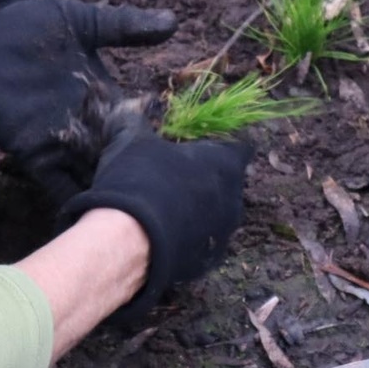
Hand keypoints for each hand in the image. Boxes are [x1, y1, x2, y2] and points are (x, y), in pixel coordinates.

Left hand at [0, 0, 175, 204]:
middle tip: (163, 201)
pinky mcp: (32, 152)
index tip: (178, 164)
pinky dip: (72, 201)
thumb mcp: (84, 23)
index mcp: (102, 96)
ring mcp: (59, 141)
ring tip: (136, 219)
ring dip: (109, 194)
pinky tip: (93, 222)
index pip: (133, 127)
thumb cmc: (29, 24)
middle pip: (115, 158)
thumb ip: (126, 27)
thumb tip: (173, 22)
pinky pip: (54, 184)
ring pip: (91, 176)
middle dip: (134, 177)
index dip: (151, 143)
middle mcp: (85, 124)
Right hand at [59, 113, 252, 322]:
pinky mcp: (207, 262)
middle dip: (208, 177)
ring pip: (217, 213)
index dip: (222, 142)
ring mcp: (223, 234)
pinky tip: (162, 232)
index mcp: (225, 164)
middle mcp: (233, 199)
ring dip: (199, 207)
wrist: (127, 242)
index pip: (241, 145)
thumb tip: (132, 106)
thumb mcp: (132, 141)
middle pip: (229, 181)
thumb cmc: (138, 181)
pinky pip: (202, 241)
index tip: (201, 144)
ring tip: (166, 205)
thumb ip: (137, 121)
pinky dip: (188, 235)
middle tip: (176, 173)